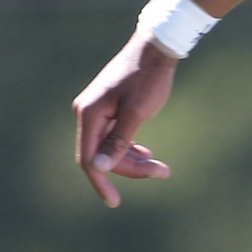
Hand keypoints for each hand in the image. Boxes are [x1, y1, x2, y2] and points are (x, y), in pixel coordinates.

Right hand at [73, 33, 177, 207]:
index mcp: (89, 114)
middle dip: (131, 168)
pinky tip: (147, 153)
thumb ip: (118, 141)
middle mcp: (87, 113)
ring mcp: (98, 111)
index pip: (88, 160)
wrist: (156, 48)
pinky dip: (131, 148)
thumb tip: (98, 168)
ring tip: (162, 167)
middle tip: (163, 171)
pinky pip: (115, 137)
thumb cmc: (148, 78)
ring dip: (134, 160)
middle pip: (102, 156)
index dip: (101, 183)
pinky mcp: (109, 110)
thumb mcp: (136, 112)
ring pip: (111, 148)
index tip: (115, 203)